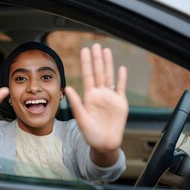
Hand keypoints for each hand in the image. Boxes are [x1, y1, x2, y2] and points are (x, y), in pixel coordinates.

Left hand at [65, 43, 127, 165]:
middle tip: (95, 45)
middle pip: (98, 72)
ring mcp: (110, 97)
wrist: (105, 144)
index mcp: (89, 97)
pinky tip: (121, 68)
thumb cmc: (91, 134)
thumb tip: (67, 88)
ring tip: (106, 51)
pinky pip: (121, 88)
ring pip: (109, 76)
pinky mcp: (121, 103)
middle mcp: (99, 94)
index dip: (86, 63)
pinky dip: (122, 78)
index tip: (84, 50)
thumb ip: (76, 103)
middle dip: (97, 59)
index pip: (87, 76)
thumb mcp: (81, 118)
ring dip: (108, 64)